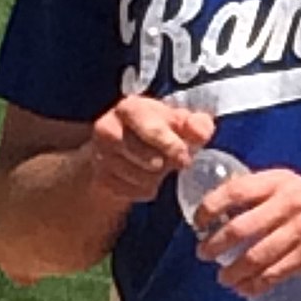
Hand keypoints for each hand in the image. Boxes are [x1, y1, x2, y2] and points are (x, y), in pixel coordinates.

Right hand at [89, 97, 213, 204]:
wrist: (119, 149)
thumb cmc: (153, 130)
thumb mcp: (177, 121)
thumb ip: (195, 124)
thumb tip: (200, 131)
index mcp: (129, 108)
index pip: (151, 129)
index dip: (171, 145)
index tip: (184, 155)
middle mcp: (108, 128)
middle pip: (150, 159)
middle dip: (166, 163)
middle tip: (169, 159)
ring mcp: (101, 155)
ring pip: (143, 178)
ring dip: (156, 177)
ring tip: (154, 166)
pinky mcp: (101, 178)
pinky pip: (135, 192)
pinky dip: (145, 189)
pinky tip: (142, 177)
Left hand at [195, 169, 300, 294]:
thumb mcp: (293, 188)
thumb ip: (262, 196)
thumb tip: (221, 213)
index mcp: (280, 182)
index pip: (235, 191)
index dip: (210, 207)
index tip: (197, 222)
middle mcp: (290, 202)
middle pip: (240, 227)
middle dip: (215, 245)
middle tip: (203, 254)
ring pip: (256, 256)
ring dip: (234, 271)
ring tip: (223, 278)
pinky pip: (276, 273)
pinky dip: (256, 284)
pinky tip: (246, 288)